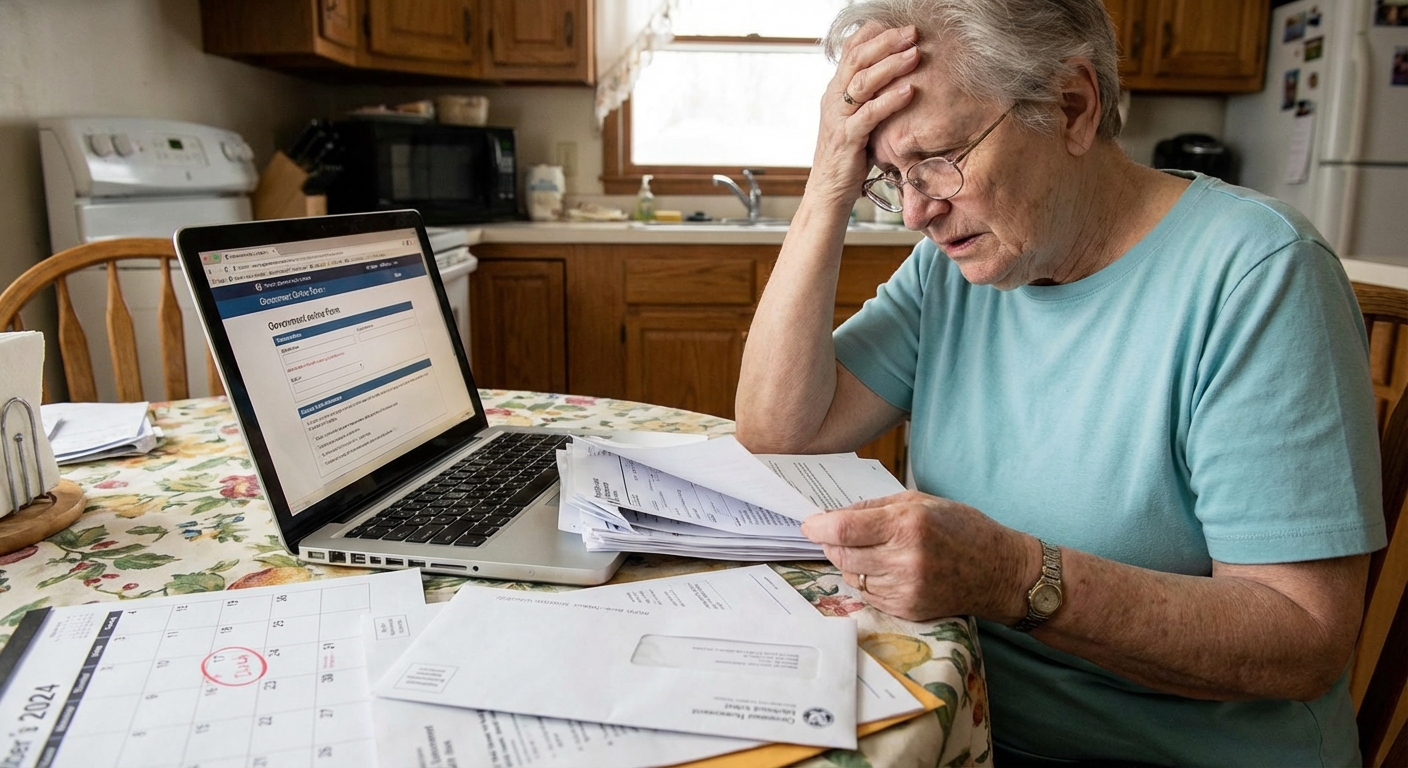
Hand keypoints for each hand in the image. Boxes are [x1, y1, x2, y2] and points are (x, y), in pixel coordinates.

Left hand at [800, 490, 1035, 621]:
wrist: (999, 572)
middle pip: (842, 554)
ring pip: (851, 575)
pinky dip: (867, 580)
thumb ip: (874, 507)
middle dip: (831, 543)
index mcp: (908, 524)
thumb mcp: (920, 501)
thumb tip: (833, 515)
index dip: (818, 526)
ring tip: (867, 550)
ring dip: (849, 562)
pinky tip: (884, 569)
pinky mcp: (908, 609)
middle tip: (833, 534)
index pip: (844, 529)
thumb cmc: (961, 528)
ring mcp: (906, 588)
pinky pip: (868, 594)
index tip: (809, 524)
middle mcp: (905, 559)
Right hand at [809, 23, 920, 203]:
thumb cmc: (848, 158)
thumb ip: (870, 99)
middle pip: (857, 58)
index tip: (901, 26)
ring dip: (891, 65)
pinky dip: (890, 100)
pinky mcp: (847, 139)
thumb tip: (898, 78)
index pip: (851, 50)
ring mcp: (838, 118)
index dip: (874, 33)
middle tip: (913, 32)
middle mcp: (833, 100)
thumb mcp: (857, 121)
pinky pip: (869, 114)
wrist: (827, 192)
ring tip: (915, 54)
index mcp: (835, 91)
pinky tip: (909, 90)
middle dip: (887, 42)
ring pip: (862, 82)